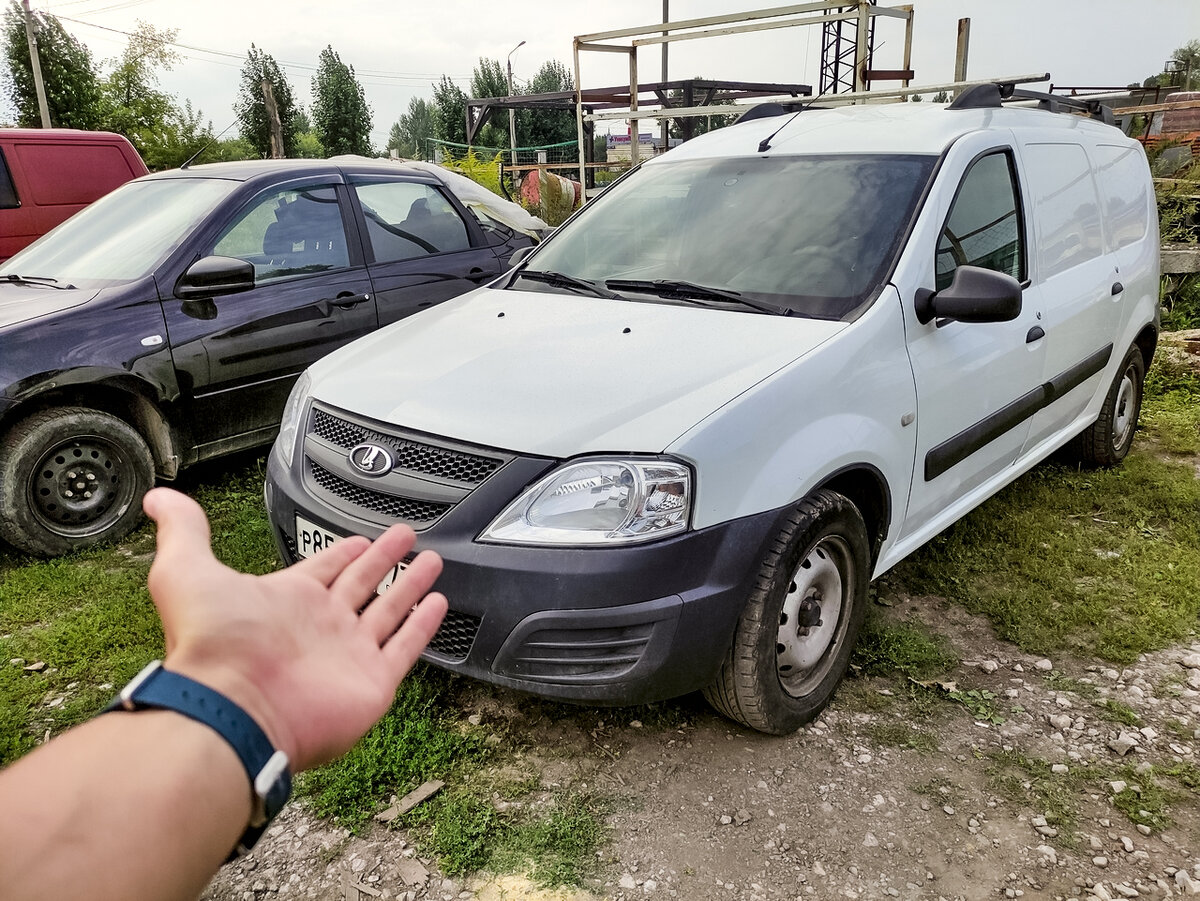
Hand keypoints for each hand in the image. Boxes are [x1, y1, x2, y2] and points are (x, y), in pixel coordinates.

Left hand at [141, 487, 447, 770]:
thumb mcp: (187, 572)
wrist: (232, 706)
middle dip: (384, 559)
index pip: (324, 569)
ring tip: (433, 562)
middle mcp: (320, 627)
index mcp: (286, 601)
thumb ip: (184, 532)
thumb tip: (160, 498)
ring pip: (389, 611)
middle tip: (405, 536)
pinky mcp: (372, 682)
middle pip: (362, 584)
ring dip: (411, 586)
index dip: (343, 553)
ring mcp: (348, 655)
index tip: (361, 538)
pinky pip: (406, 648)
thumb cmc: (210, 645)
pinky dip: (424, 627)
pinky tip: (438, 604)